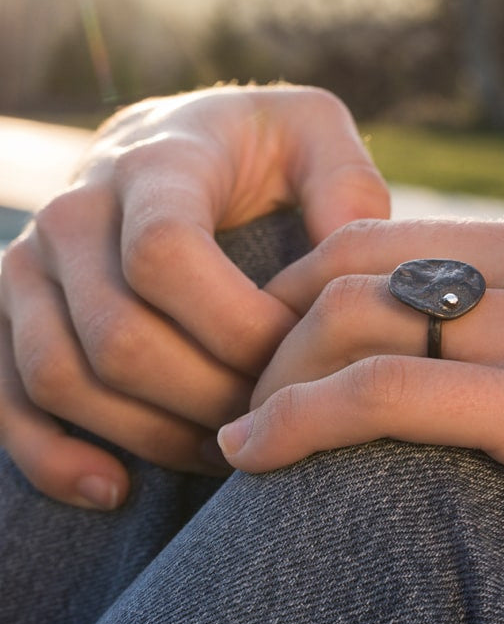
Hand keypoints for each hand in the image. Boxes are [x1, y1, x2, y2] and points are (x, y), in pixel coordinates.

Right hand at [0, 85, 388, 509]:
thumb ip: (346, 187)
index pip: (165, 257)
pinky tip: (115, 488)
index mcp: (153, 165)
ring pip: (65, 377)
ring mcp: (32, 266)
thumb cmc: (259, 147)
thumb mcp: (316, 134)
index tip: (299, 355)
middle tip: (278, 416)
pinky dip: (51, 457)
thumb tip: (349, 276)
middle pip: (119, 336)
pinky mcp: (13, 312)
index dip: (237, 326)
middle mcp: (75, 213)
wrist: (174, 142)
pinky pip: (7, 399)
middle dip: (210, 396)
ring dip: (152, 434)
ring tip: (229, 452)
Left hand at [218, 196, 503, 623]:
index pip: (390, 238)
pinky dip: (300, 420)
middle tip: (241, 385)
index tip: (276, 347)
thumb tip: (443, 342)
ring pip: (355, 318)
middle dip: (275, 325)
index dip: (309, 288)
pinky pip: (385, 392)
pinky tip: (255, 452)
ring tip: (239, 428)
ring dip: (273, 375)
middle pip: (354, 264)